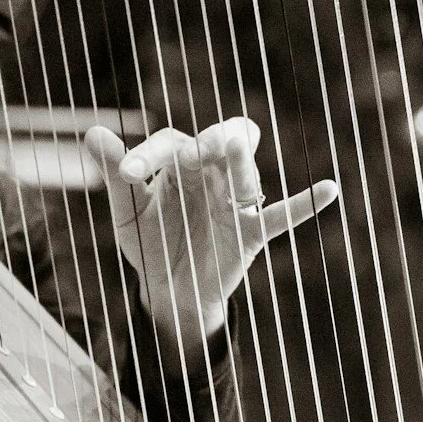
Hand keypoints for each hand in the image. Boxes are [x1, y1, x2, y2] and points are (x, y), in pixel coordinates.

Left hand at [83, 119, 339, 348]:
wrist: (168, 291)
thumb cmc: (149, 241)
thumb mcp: (126, 210)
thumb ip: (114, 172)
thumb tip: (92, 130)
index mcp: (179, 161)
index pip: (169, 144)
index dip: (148, 155)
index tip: (128, 175)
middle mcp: (211, 173)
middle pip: (221, 139)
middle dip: (209, 141)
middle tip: (193, 152)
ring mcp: (234, 201)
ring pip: (248, 172)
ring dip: (241, 160)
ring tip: (234, 146)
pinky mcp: (251, 231)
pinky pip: (283, 214)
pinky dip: (306, 202)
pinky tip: (330, 189)